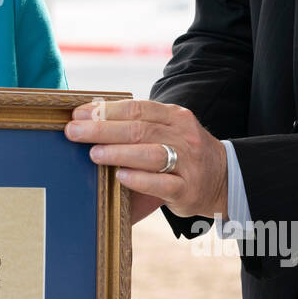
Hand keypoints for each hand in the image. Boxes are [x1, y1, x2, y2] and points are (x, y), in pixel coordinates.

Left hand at [64, 99, 227, 222]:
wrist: (223, 178)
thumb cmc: (182, 152)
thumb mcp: (167, 131)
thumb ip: (138, 126)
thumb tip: (90, 120)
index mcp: (174, 116)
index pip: (137, 109)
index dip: (105, 110)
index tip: (78, 115)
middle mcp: (183, 135)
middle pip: (138, 129)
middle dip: (102, 129)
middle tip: (74, 132)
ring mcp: (187, 162)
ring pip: (150, 154)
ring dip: (118, 153)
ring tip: (93, 154)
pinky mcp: (187, 189)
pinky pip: (161, 183)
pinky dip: (139, 179)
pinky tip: (120, 176)